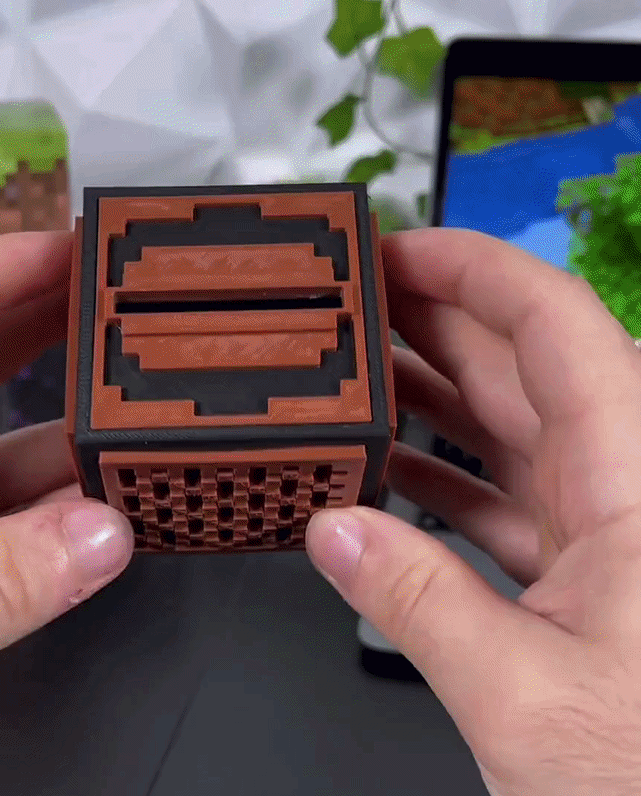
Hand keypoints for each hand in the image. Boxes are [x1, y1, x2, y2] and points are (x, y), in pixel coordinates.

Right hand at [306, 229, 640, 795]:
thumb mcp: (527, 697)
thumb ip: (419, 603)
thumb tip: (335, 533)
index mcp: (636, 485)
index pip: (556, 328)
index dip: (477, 272)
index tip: (405, 250)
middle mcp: (626, 491)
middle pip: (522, 367)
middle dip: (437, 320)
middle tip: (359, 301)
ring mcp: (604, 533)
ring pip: (509, 430)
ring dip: (431, 394)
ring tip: (358, 370)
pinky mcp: (583, 576)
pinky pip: (503, 498)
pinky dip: (443, 476)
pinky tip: (388, 470)